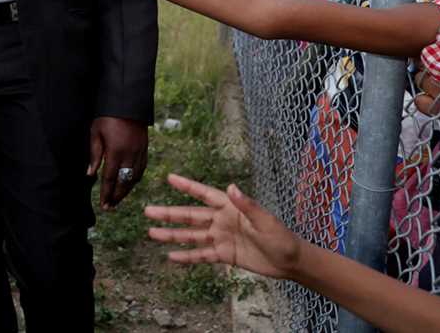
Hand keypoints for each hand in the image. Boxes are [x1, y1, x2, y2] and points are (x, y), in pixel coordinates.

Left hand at [88, 116, 147, 209]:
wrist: (127, 103)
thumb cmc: (107, 117)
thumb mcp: (95, 133)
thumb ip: (94, 155)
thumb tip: (90, 174)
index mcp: (116, 152)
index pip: (110, 178)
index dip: (106, 193)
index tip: (103, 204)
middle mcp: (130, 155)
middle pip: (124, 182)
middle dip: (117, 196)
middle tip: (110, 207)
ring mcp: (140, 152)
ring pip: (135, 178)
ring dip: (126, 190)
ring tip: (118, 199)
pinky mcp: (145, 149)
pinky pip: (142, 169)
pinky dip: (136, 179)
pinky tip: (130, 184)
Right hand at [144, 173, 302, 279]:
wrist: (291, 262)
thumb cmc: (282, 238)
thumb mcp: (266, 221)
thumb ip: (247, 205)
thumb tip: (231, 187)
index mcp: (230, 208)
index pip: (204, 194)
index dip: (187, 186)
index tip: (169, 177)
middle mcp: (221, 220)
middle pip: (190, 216)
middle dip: (169, 214)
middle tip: (148, 210)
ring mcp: (220, 238)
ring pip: (191, 235)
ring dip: (172, 235)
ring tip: (151, 233)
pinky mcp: (224, 255)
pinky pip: (201, 255)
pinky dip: (187, 256)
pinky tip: (171, 256)